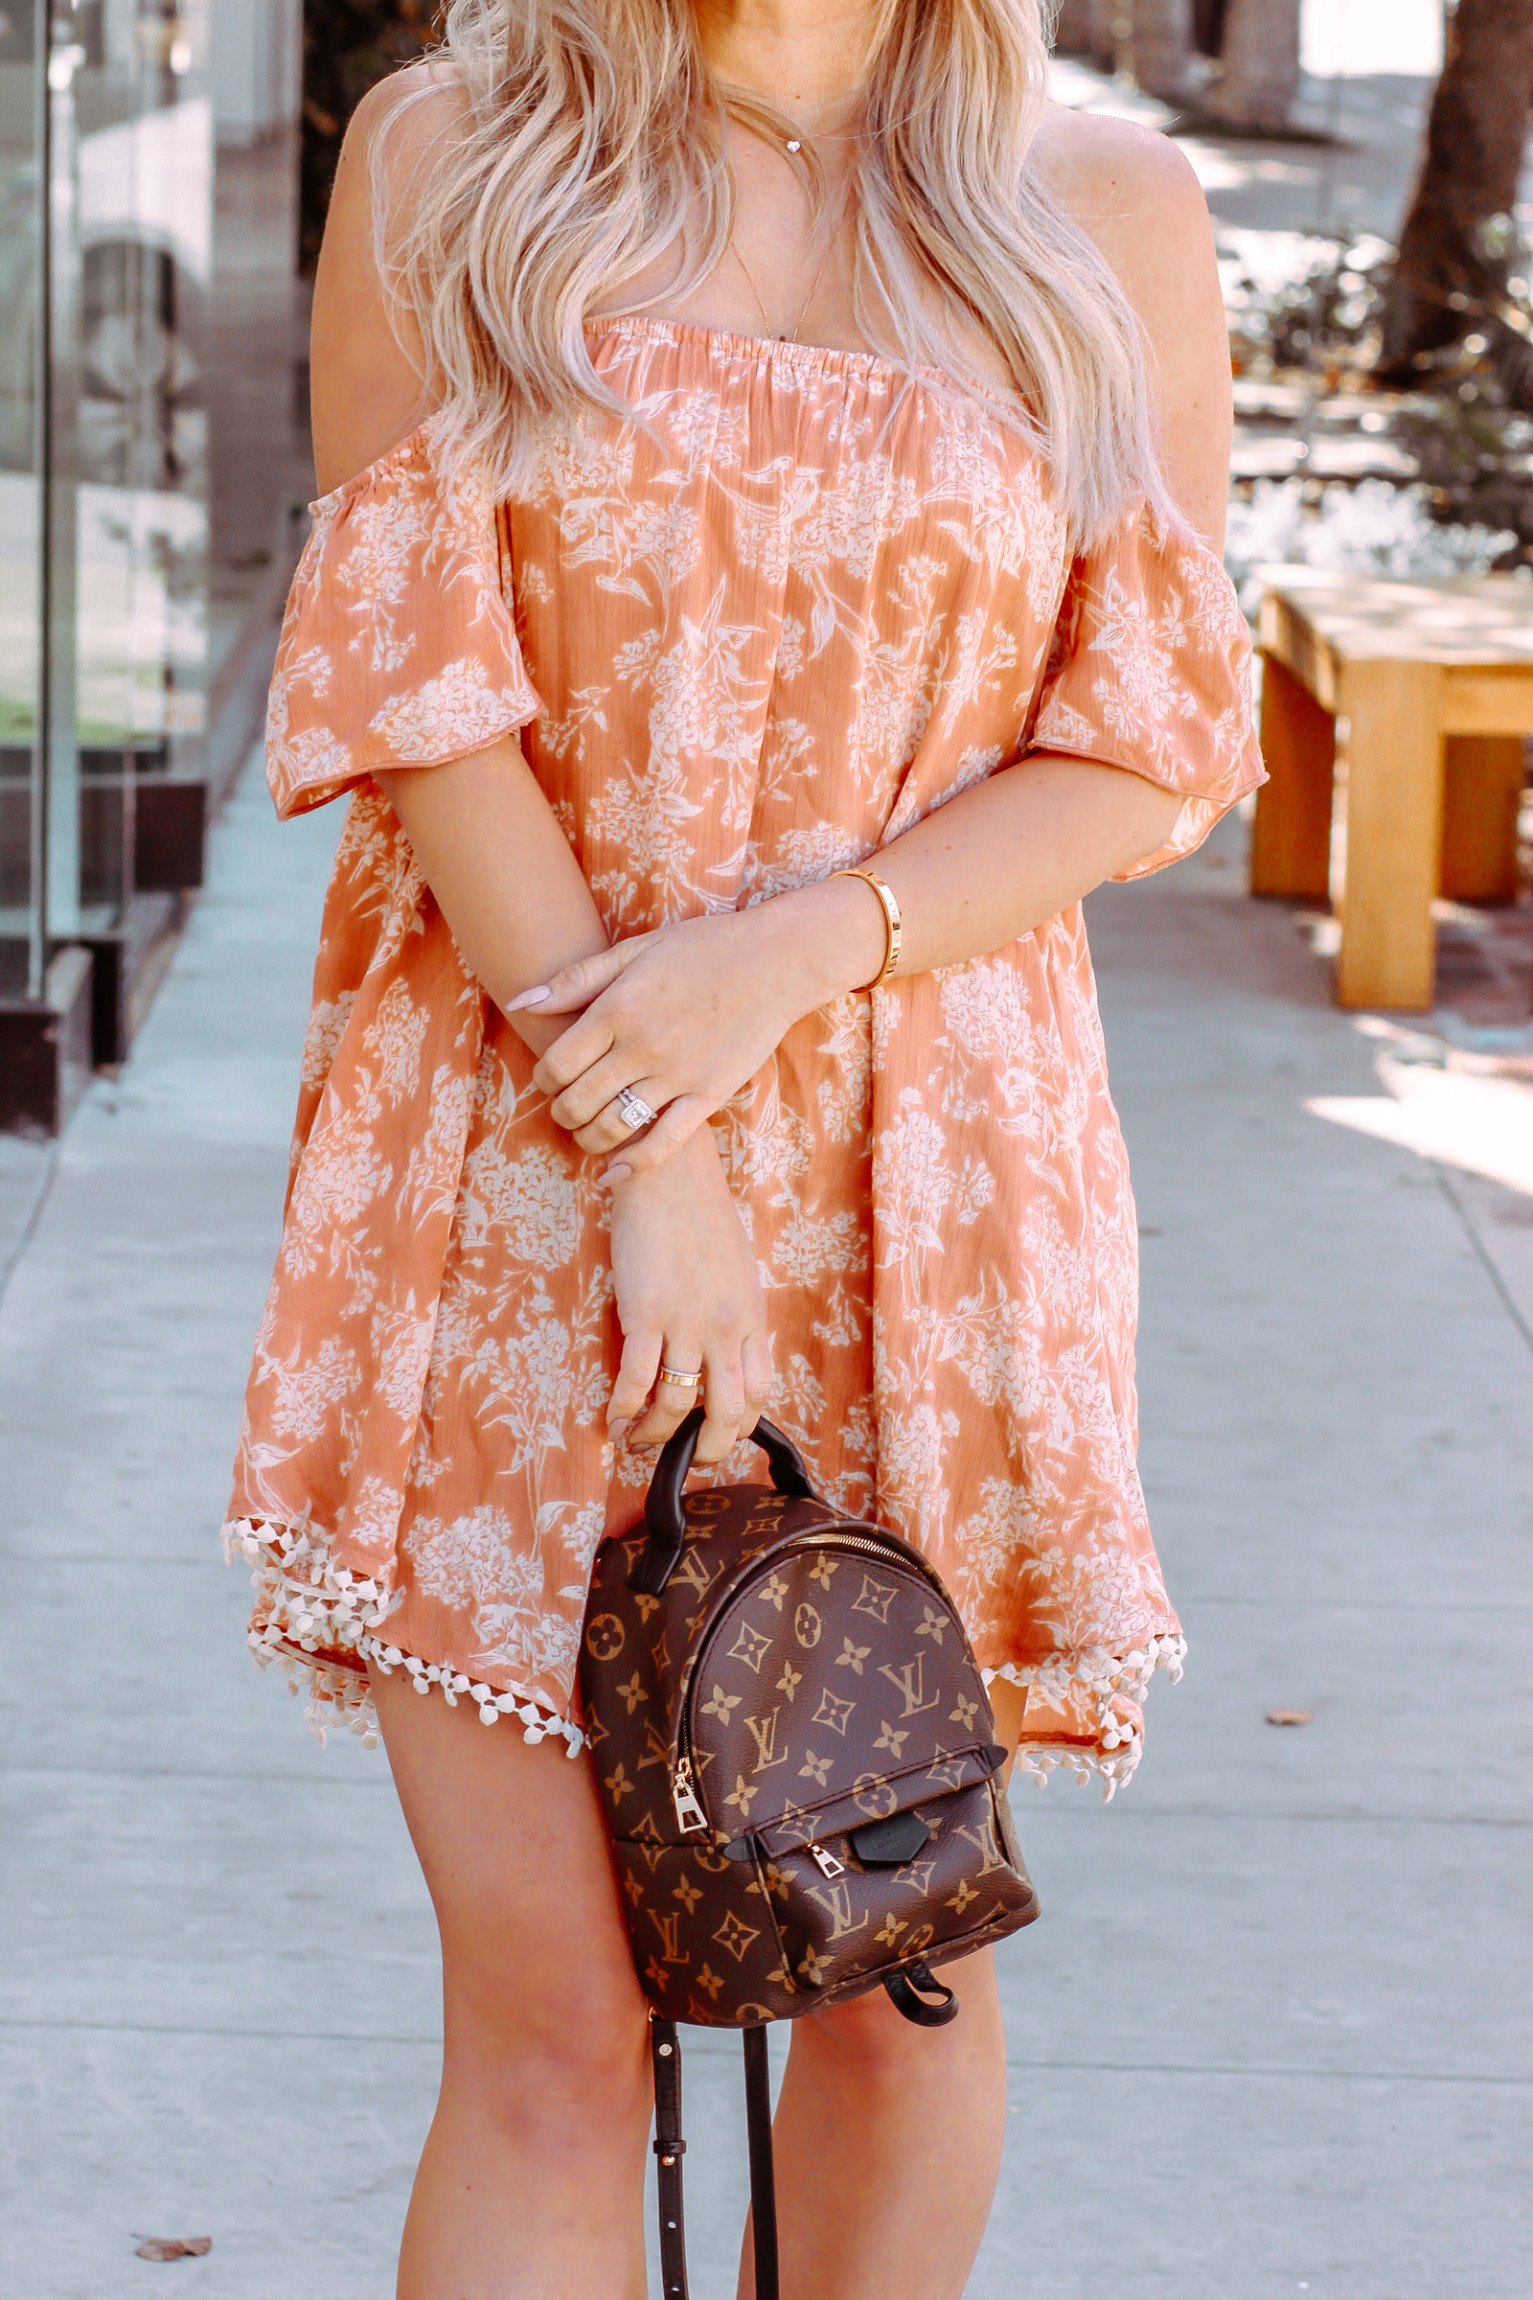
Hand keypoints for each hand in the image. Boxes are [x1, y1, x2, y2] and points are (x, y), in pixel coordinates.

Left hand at [515, 885, 884, 1180]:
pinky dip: (632, 1166)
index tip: (550, 1078)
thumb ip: (576, 979)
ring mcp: (676, 1075)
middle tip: (566, 1107)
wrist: (775, 962)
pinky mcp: (707, 1096)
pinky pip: (663, 1144)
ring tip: (588, 1131)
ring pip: (612, 1128)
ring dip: (588, 1139)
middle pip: (576, 1102)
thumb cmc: (702, 949)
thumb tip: (520, 1002)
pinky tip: (614, 1174)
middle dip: (561, 1112)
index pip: (556, 1064)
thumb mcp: (635, 950)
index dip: (543, 1079)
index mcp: (618, 1009)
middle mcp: (641, 1046)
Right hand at [606, 1128, 772, 1464]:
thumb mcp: (735, 1271)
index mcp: (751, 1317)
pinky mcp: (645, 1312)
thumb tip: (721, 1353)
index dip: (738, 1425)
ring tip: (635, 1440)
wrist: (668, 1171)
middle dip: (706, 1449)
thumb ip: (732, 1314)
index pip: (758, 1392)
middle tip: (683, 1458)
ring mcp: (686, 1321)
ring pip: (677, 1404)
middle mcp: (726, 1326)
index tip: (715, 1434)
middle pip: (728, 1412)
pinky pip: (637, 1380)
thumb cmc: (698, 1215)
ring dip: (654, 1434)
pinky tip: (613, 1419)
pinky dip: (623, 1410)